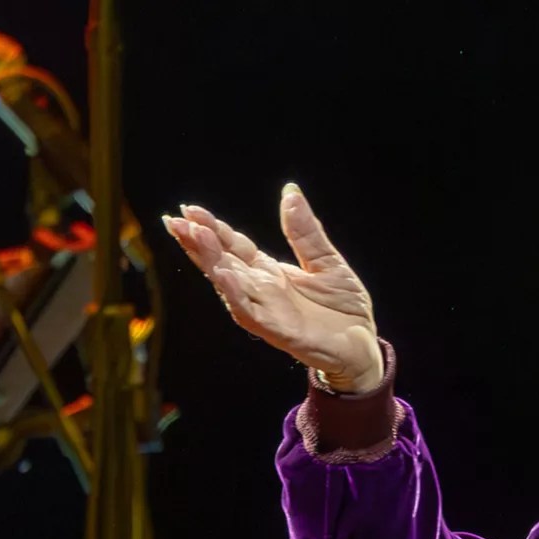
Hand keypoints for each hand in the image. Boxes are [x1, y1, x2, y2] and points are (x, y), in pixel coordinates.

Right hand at [162, 186, 383, 390]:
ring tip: (194, 238)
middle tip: (174, 220)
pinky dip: (236, 294)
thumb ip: (305, 232)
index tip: (189, 209)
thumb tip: (290, 191)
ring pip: (230, 286)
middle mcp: (262, 291)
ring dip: (211, 263)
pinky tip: (223, 276)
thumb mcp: (326, 261)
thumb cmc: (344, 309)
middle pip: (222, 263)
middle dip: (198, 243)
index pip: (234, 246)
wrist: (364, 348)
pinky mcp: (280, 331)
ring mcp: (268, 311)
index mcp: (269, 272)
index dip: (212, 228)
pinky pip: (252, 312)